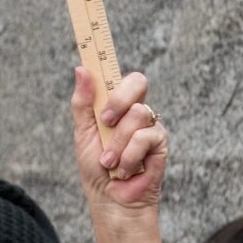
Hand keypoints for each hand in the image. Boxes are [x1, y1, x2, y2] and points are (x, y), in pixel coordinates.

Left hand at [73, 65, 167, 214]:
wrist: (110, 201)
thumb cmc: (95, 168)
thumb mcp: (83, 133)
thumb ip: (83, 102)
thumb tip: (81, 68)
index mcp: (116, 103)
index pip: (117, 74)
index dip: (109, 55)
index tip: (94, 41)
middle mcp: (135, 110)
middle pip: (137, 82)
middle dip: (118, 101)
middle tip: (104, 121)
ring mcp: (150, 125)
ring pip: (137, 114)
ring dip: (118, 143)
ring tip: (109, 162)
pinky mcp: (160, 142)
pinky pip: (145, 136)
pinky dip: (129, 156)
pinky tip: (125, 170)